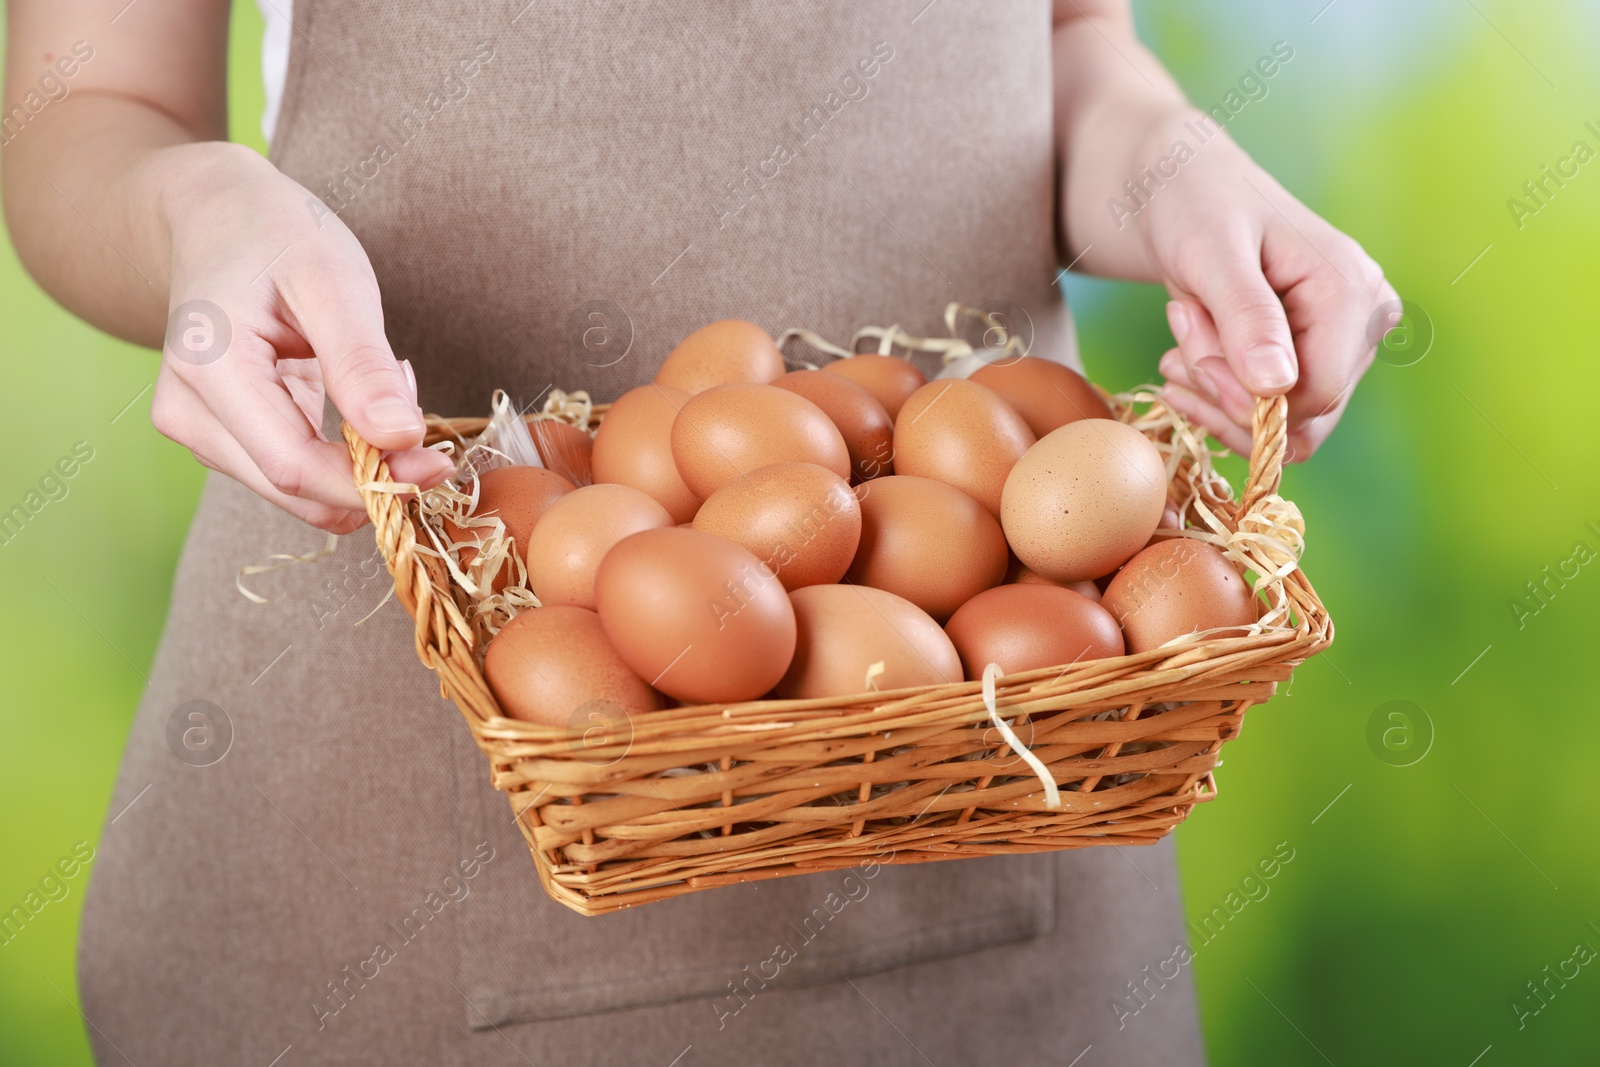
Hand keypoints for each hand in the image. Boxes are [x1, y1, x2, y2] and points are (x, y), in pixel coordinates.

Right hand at [149, 143, 453, 530]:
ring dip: (357, 463)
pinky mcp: (216, 435)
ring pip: (294, 489)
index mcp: (209, 369)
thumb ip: (362, 364)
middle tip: (419, 416)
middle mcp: (186, 411)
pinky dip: (338, 453)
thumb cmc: (276, 235)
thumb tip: (401, 440)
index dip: (372, 481)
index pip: (294, 467)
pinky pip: (290, 470)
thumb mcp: (333, 282)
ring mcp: (195, 428)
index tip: (438, 464)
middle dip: (370, 473)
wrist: (218, 216)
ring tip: (381, 386)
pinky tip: (355, 400)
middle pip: (293, 489)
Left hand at [1133, 116, 1396, 459]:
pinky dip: (1220, 396)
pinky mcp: (1320, 354)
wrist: (1185, 189)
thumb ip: (1245, 317)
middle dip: (1224, 393)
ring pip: (1284, 421)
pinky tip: (1185, 361)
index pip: (1316, 395)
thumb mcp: (1209, 254)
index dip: (1243, 400)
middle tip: (1176, 344)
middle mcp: (1366, 320)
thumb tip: (1275, 387)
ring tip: (1178, 340)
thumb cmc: (1196, 205)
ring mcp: (1347, 341)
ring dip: (1216, 393)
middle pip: (1303, 415)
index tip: (1185, 358)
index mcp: (1351, 291)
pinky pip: (1274, 411)